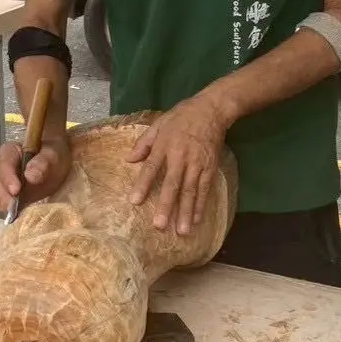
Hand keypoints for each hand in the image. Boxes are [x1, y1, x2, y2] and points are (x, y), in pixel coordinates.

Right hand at [0, 135, 71, 214]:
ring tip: (15, 213)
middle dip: (4, 195)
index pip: (4, 164)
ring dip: (4, 204)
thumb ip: (43, 162)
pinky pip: (2, 204)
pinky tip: (15, 215)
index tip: (16, 190)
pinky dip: (7, 210)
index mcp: (11, 151)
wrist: (57, 163)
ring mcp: (3, 182)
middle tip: (13, 207)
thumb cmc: (55, 154)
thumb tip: (30, 175)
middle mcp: (2, 166)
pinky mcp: (8, 196)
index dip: (8, 178)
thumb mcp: (53, 154)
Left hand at [127, 94, 230, 235]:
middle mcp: (181, 157)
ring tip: (182, 231)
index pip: (151, 168)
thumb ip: (144, 143)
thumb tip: (128, 160)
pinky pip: (205, 189)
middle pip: (173, 184)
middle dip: (167, 206)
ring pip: (191, 191)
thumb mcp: (158, 124)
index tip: (134, 202)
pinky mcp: (210, 167)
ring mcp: (197, 163)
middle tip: (160, 226)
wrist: (211, 110)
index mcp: (165, 146)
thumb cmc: (181, 117)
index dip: (143, 185)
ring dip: (186, 212)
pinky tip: (196, 220)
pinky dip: (201, 205)